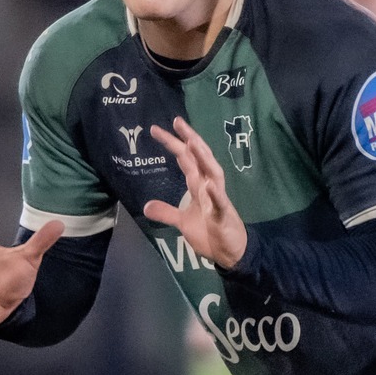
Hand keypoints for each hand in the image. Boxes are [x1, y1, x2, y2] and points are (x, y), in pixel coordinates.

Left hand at [141, 117, 248, 267]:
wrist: (230, 253)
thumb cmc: (210, 233)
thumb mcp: (183, 222)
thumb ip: (166, 212)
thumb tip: (146, 206)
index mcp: (199, 186)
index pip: (185, 160)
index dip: (173, 144)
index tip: (156, 129)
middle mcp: (209, 187)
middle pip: (199, 159)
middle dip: (189, 139)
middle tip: (177, 121)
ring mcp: (218, 200)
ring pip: (213, 173)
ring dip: (204, 158)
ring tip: (193, 142)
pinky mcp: (224, 216)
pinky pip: (220, 204)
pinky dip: (215, 194)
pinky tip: (209, 185)